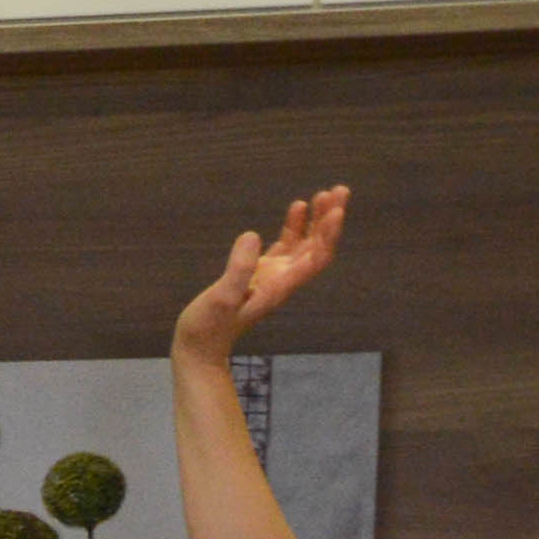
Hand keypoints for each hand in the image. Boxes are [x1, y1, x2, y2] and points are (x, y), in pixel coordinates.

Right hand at [179, 183, 350, 357]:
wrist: (199, 348)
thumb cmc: (208, 328)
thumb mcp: (222, 298)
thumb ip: (238, 269)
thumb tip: (252, 235)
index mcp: (281, 286)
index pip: (317, 257)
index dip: (328, 234)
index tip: (336, 210)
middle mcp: (284, 279)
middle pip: (319, 246)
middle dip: (330, 219)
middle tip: (340, 190)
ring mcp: (273, 275)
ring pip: (305, 243)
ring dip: (317, 219)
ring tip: (326, 193)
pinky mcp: (260, 273)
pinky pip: (286, 245)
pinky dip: (295, 226)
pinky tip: (298, 207)